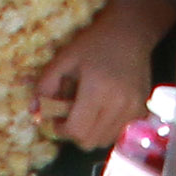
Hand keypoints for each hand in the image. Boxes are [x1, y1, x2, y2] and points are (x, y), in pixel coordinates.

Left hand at [34, 0, 172, 148]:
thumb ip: (46, 86)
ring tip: (87, 110)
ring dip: (91, 131)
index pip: (77, 130)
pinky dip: (106, 128)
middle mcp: (118, 104)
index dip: (62, 129)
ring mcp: (133, 109)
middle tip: (70, 115)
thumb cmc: (93, 43)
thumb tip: (35, 114)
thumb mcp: (64, 59)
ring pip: (104, 141)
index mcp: (97, 90)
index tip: (57, 119)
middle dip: (75, 133)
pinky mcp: (141, 111)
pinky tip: (103, 109)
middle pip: (90, 141)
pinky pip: (118, 133)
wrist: (129, 33)